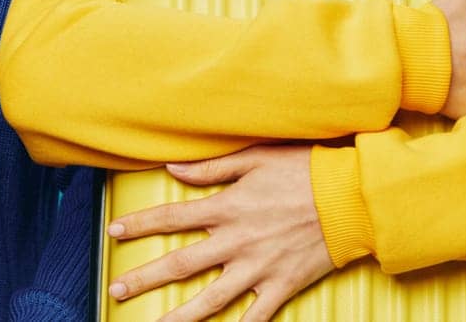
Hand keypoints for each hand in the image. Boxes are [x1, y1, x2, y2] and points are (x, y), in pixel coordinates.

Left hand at [106, 144, 333, 321]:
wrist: (351, 198)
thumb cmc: (304, 171)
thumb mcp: (254, 158)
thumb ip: (211, 168)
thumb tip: (173, 167)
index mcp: (227, 207)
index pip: (172, 217)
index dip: (140, 225)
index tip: (114, 231)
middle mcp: (236, 241)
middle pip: (181, 264)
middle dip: (144, 278)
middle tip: (116, 289)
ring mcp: (258, 268)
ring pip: (211, 298)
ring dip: (179, 315)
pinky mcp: (282, 285)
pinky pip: (255, 316)